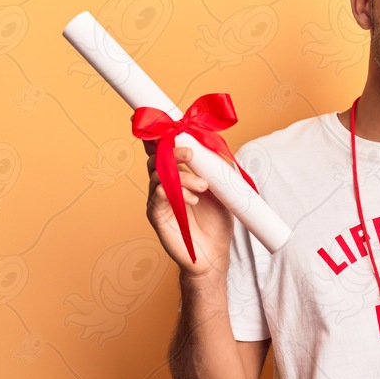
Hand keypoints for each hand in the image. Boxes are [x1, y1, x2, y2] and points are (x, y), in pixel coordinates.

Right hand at [145, 142, 232, 275]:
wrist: (215, 254)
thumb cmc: (217, 222)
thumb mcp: (223, 189)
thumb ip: (217, 168)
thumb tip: (216, 146)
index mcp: (178, 174)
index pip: (164, 150)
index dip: (160, 135)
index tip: (169, 125)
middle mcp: (164, 184)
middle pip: (155, 157)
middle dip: (172, 150)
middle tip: (190, 153)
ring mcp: (158, 199)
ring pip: (158, 174)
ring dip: (181, 176)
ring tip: (202, 186)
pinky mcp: (156, 216)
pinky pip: (158, 196)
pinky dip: (176, 193)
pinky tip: (192, 200)